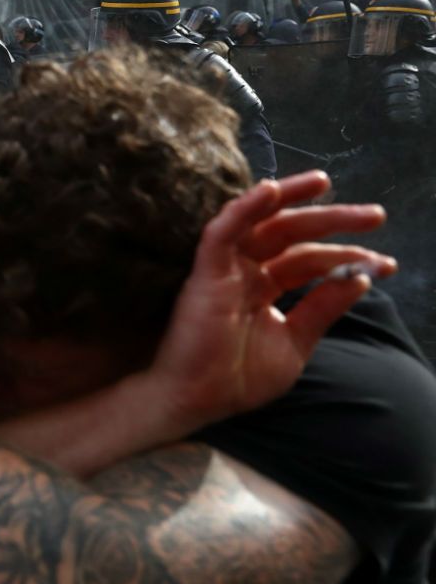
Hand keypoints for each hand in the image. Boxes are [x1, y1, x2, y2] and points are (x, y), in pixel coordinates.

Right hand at [144, 171, 392, 429]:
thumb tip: (359, 278)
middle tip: (376, 215)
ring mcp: (225, 270)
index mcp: (264, 288)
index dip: (347, 258)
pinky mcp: (206, 273)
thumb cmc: (236, 380)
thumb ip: (323, 309)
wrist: (196, 402)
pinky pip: (223, 231)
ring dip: (291, 198)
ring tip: (323, 181)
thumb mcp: (295, 343)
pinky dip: (245, 209)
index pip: (309, 261)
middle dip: (334, 221)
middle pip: (292, 234)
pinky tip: (270, 190)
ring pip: (260, 222)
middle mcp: (245, 272)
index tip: (387, 264)